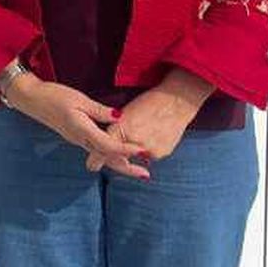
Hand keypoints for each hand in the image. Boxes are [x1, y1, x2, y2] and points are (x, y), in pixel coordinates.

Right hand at [5, 72, 151, 179]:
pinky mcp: (76, 137)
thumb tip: (120, 117)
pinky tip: (117, 154)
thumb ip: (99, 111)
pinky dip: (110, 155)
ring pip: (102, 156)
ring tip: (137, 168)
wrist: (32, 99)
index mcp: (82, 130)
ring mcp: (78, 140)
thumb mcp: (79, 99)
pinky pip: (96, 150)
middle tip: (146, 176)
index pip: (109, 145)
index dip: (127, 149)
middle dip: (127, 167)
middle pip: (107, 158)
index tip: (143, 151)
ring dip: (120, 163)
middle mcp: (81, 140)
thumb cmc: (54, 96)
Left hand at [86, 68, 214, 172]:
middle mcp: (134, 143)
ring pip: (133, 157)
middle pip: (118, 157)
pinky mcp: (161, 153)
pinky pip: (148, 157)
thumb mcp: (125, 113)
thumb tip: (100, 146)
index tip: (91, 165)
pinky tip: (151, 135)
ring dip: (131, 152)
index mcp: (121, 129)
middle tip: (109, 157)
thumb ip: (113, 131)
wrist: (176, 101)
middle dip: (113, 157)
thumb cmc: (148, 103)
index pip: (104, 150)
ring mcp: (149, 150)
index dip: (96, 160)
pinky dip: (146, 150)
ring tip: (140, 132)